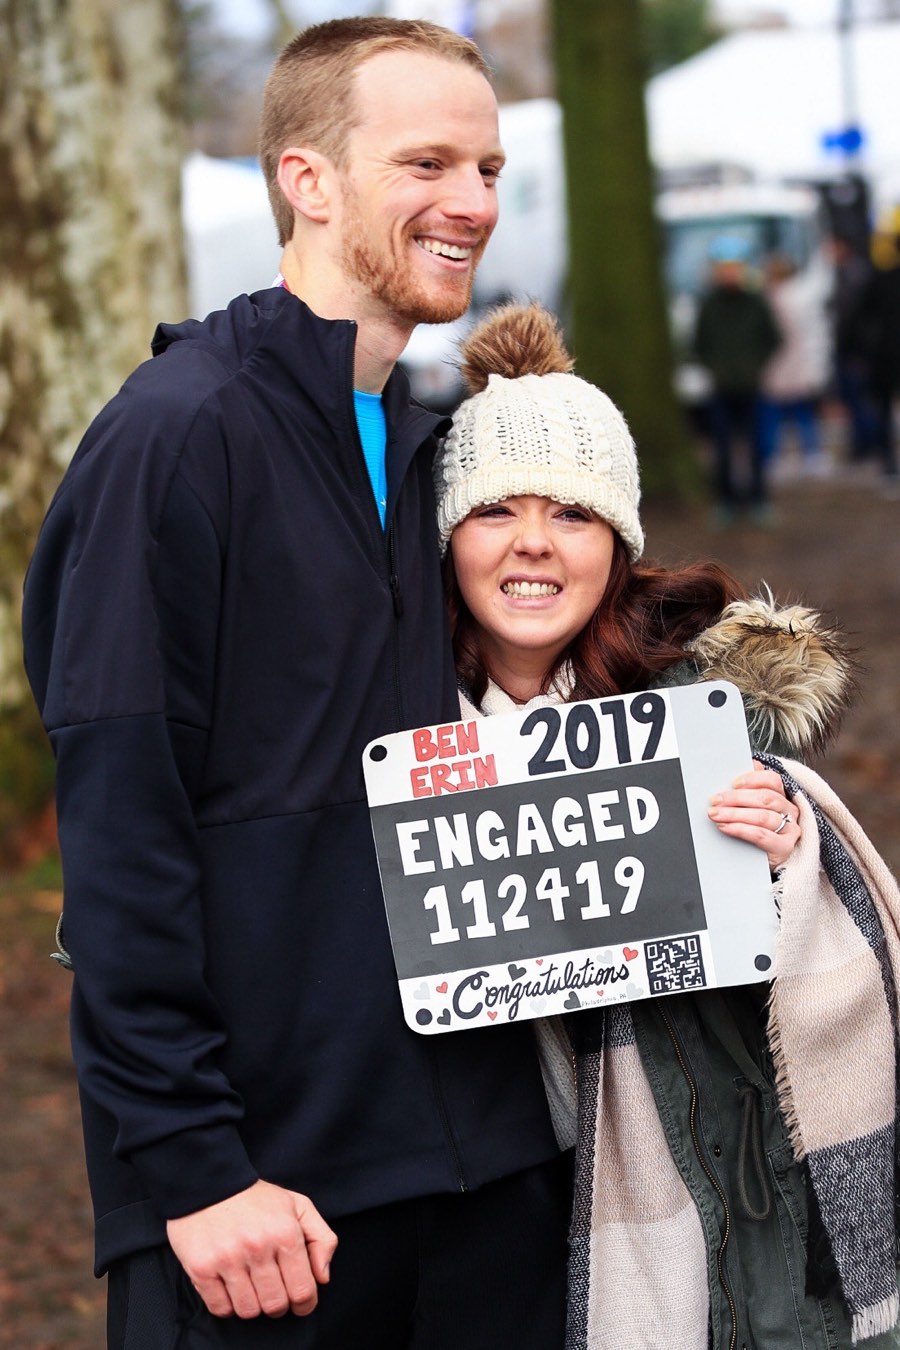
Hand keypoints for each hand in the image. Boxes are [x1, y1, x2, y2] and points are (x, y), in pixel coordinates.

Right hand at [166, 1179, 337, 1319]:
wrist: (209, 1183)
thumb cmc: (256, 1199)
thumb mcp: (298, 1206)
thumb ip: (322, 1239)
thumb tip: (322, 1278)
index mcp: (285, 1233)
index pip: (303, 1290)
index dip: (306, 1304)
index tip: (301, 1302)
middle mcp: (257, 1248)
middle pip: (276, 1305)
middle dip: (279, 1305)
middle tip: (274, 1292)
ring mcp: (227, 1260)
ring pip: (249, 1311)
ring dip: (253, 1305)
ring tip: (252, 1287)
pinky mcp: (201, 1268)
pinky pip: (220, 1308)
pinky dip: (228, 1305)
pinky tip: (231, 1287)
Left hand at [708, 760, 799, 870]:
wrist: (762, 864)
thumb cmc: (756, 831)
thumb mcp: (752, 809)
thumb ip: (749, 790)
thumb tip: (747, 767)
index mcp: (782, 796)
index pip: (772, 780)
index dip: (752, 779)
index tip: (733, 783)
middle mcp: (789, 811)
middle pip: (765, 798)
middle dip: (736, 798)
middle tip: (714, 801)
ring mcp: (790, 830)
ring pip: (762, 816)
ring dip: (735, 814)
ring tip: (716, 815)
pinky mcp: (784, 847)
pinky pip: (761, 835)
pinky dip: (740, 830)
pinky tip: (725, 827)